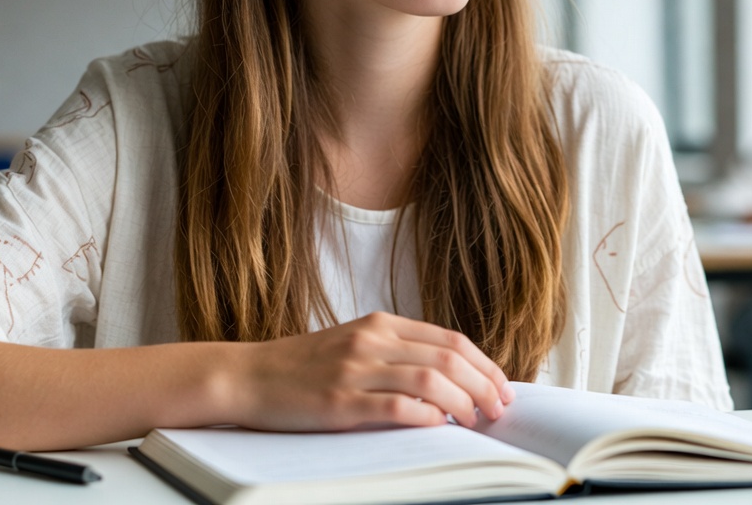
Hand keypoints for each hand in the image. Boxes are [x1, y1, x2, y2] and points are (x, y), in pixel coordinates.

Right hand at [229, 312, 513, 432]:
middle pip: (448, 358)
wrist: (249, 375)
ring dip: (463, 402)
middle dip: (483, 385)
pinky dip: (426, 417)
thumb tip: (449, 380)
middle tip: (500, 410)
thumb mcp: (356, 345)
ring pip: (429, 380)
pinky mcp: (339, 400)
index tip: (502, 387)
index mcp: (382, 324)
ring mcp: (356, 369)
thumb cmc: (305, 367)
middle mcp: (373, 339)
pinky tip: (440, 427)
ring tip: (476, 422)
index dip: (483, 364)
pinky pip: (395, 407)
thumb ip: (396, 354)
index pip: (449, 339)